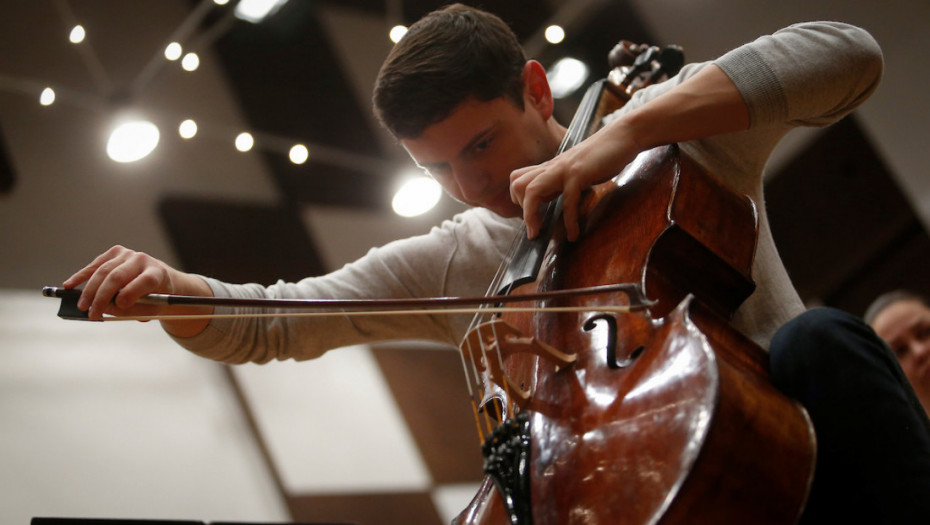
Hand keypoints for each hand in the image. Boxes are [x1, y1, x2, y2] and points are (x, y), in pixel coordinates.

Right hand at [63, 245, 211, 335]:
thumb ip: (129, 311)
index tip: (119, 305)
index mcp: (157, 274)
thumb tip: (104, 308)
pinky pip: (95, 265)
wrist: (159, 280)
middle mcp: (143, 260)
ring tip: (82, 306)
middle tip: (92, 313)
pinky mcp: (115, 253)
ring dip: (89, 290)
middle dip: (102, 297)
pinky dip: (81, 276)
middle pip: (118, 276)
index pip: (145, 281)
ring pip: (103, 271)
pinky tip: (70, 285)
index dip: (131, 292)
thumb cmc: (154, 298)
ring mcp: (128, 254)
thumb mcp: (150, 310)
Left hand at [510, 120, 641, 240]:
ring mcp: (564, 169)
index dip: (519, 200)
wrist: (623, 135)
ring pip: (532, 190)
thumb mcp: (576, 168)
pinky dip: (569, 222)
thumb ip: (563, 180)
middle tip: (534, 227)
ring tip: (539, 234)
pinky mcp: (579, 174)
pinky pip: (568, 202)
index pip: (518, 180)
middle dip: (521, 209)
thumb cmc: (603, 155)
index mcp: (550, 167)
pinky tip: (574, 234)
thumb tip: (557, 198)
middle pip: (517, 184)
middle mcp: (552, 167)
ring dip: (532, 217)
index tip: (531, 217)